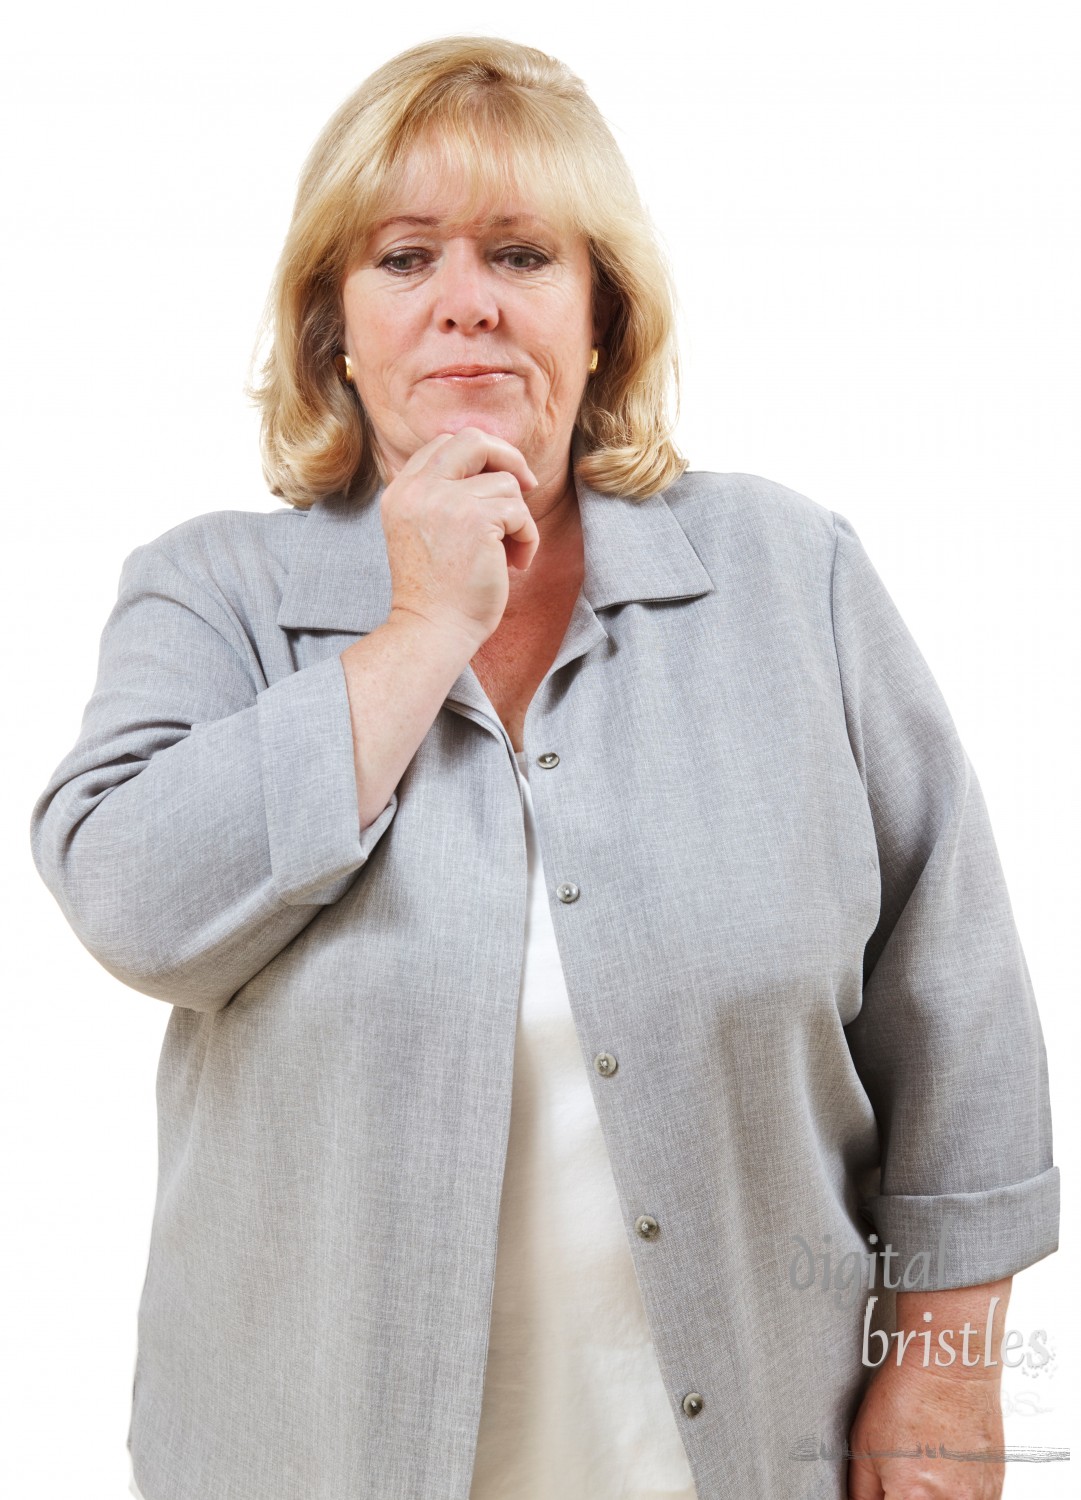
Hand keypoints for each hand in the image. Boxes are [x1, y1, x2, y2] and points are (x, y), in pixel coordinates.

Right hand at [380, 426, 540, 653]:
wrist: (432, 631)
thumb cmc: (437, 593)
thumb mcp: (423, 532)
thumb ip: (441, 497)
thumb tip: (497, 468)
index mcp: (401, 492)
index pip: (443, 443)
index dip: (479, 454)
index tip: (499, 477)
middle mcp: (418, 490)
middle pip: (472, 440)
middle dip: (508, 456)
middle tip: (527, 484)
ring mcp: (445, 501)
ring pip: (505, 483)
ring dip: (518, 519)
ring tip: (508, 554)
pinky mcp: (475, 519)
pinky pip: (520, 512)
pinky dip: (528, 539)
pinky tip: (515, 565)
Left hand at [848, 1360, 1005, 1498]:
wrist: (950, 1363)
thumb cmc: (907, 1393)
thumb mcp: (864, 1445)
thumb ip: (863, 1492)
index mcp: (913, 1496)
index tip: (884, 1492)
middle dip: (906, 1498)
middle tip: (901, 1478)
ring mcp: (979, 1498)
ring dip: (932, 1497)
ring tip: (924, 1469)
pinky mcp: (995, 1488)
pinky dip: (956, 1495)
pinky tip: (944, 1471)